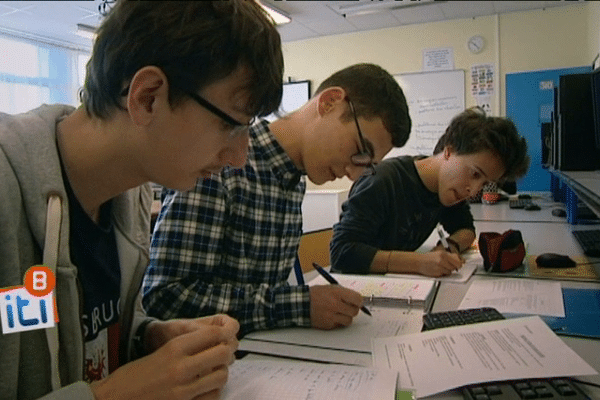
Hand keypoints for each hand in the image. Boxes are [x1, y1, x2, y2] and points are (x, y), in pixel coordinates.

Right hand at [91, 315, 238, 399]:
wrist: (112, 399)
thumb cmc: (133, 376)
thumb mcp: (160, 352)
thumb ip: (186, 347)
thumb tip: (213, 341)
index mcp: (174, 348)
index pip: (212, 333)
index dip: (224, 332)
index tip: (227, 334)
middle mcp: (181, 367)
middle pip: (222, 353)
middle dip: (227, 351)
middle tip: (224, 353)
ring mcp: (184, 389)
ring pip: (221, 375)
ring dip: (222, 372)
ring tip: (214, 371)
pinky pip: (213, 396)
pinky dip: (214, 391)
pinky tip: (206, 388)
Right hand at [309, 285, 362, 329]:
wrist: (301, 304)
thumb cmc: (315, 294)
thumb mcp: (331, 288)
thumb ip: (344, 293)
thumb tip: (357, 299)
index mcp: (336, 293)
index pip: (357, 299)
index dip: (359, 301)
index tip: (357, 301)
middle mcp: (335, 305)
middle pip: (354, 311)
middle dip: (353, 309)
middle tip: (348, 307)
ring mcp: (331, 316)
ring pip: (349, 320)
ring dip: (346, 317)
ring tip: (340, 312)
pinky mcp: (328, 325)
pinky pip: (340, 325)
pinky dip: (338, 321)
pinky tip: (332, 316)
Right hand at [417, 249, 463, 276]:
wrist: (418, 262)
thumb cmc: (427, 258)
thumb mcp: (439, 253)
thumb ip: (449, 256)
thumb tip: (458, 260)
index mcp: (443, 254)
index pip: (457, 260)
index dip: (459, 263)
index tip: (459, 264)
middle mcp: (442, 260)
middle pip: (455, 267)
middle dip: (453, 267)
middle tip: (448, 265)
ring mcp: (440, 267)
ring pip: (450, 271)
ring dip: (447, 270)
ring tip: (441, 267)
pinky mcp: (437, 273)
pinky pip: (444, 275)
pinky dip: (442, 273)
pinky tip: (437, 269)